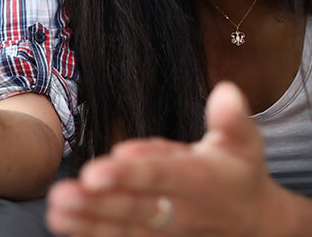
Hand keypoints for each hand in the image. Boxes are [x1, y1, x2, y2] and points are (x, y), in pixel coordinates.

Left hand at [46, 82, 290, 235]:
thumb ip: (232, 120)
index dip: (129, 175)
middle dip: (96, 203)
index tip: (95, 172)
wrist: (258, 226)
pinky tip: (65, 227)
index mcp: (199, 181)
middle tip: (61, 195)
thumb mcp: (245, 144)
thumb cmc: (241, 173)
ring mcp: (169, 235)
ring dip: (87, 223)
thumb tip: (226, 90)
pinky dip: (95, 236)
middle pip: (134, 209)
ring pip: (124, 230)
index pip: (161, 176)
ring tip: (54, 213)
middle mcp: (181, 213)